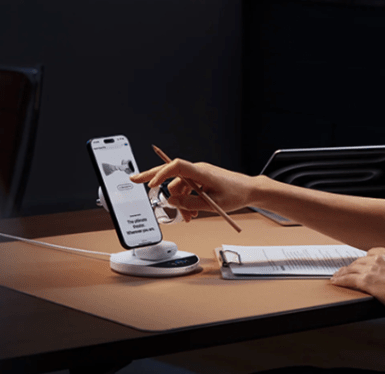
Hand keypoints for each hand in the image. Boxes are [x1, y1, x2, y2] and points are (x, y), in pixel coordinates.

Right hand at [130, 159, 254, 221]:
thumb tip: (171, 202)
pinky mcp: (201, 179)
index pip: (177, 167)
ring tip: (188, 218)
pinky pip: (186, 188)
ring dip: (178, 202)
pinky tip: (192, 212)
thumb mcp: (213, 205)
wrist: (250, 190)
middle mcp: (198, 170)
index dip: (161, 174)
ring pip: (179, 187)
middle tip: (134, 180)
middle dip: (152, 177)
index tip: (151, 184)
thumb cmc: (236, 194)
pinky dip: (185, 200)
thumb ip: (191, 204)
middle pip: (170, 171)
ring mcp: (199, 174)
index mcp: (201, 172)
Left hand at [330, 247, 384, 313]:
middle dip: (352, 267)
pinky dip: (340, 280)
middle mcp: (379, 258)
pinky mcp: (366, 281)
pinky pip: (348, 278)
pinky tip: (335, 281)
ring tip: (337, 276)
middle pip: (359, 261)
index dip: (364, 260)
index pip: (371, 253)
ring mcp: (372, 269)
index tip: (361, 263)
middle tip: (345, 271)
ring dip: (342, 273)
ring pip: (351, 268)